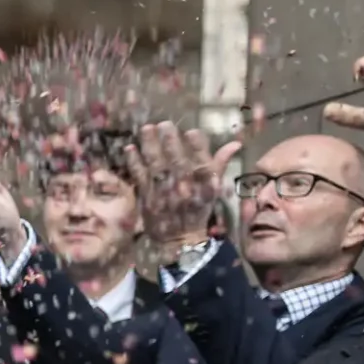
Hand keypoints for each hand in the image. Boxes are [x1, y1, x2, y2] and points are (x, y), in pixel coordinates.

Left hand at [125, 121, 240, 249]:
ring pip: (157, 166)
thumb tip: (235, 144)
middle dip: (170, 141)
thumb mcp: (214, 189)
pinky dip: (134, 162)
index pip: (202, 162)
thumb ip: (219, 164)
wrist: (180, 240)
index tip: (192, 131)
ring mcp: (164, 192)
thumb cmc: (198, 210)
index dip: (198, 147)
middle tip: (164, 123)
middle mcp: (184, 187)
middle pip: (177, 161)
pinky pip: (140, 177)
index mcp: (203, 184)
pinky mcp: (147, 198)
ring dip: (150, 146)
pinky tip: (129, 148)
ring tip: (146, 128)